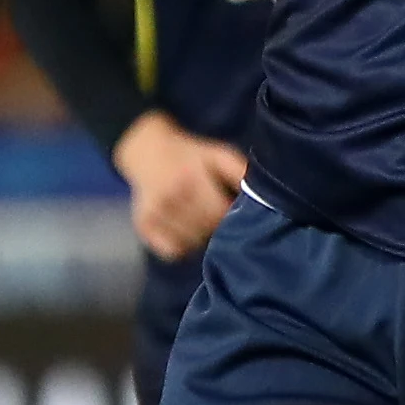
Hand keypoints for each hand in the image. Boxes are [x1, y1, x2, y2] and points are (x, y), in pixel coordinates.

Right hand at [113, 111, 252, 262]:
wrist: (147, 152)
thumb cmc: (190, 156)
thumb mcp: (216, 154)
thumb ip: (238, 170)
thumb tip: (259, 194)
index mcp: (189, 180)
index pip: (218, 214)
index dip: (229, 215)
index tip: (230, 208)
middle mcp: (169, 199)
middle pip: (206, 231)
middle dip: (216, 227)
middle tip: (215, 215)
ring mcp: (154, 215)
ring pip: (191, 244)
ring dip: (200, 238)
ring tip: (199, 220)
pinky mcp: (144, 228)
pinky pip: (173, 252)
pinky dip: (182, 247)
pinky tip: (184, 230)